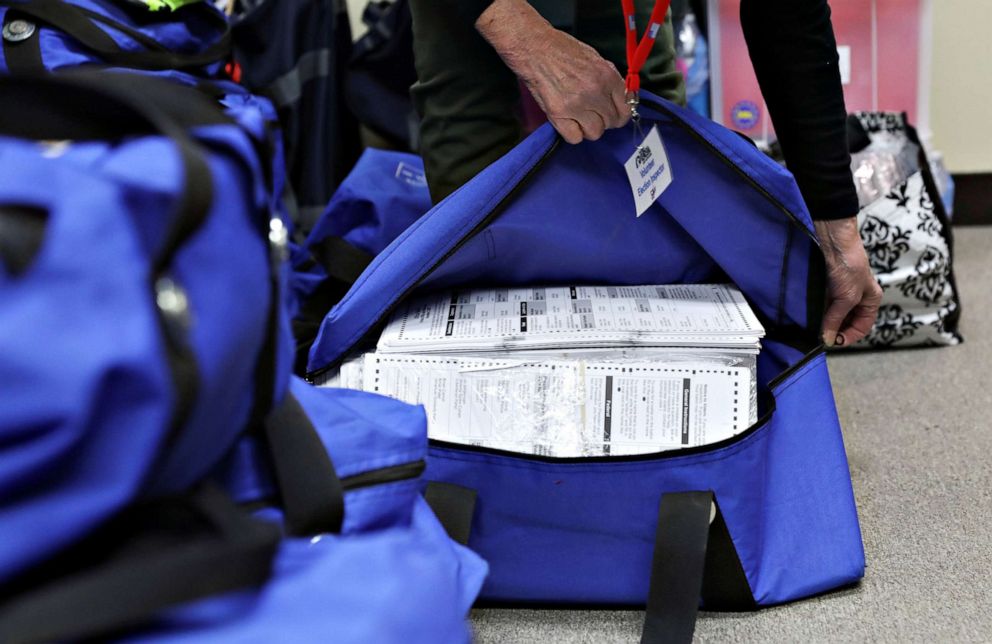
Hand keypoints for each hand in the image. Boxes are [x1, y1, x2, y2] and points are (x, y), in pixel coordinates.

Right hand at [476, 0, 629, 143]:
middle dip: (604, 120)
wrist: (534, 48)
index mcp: (607, 76)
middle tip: (593, 113)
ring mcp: (577, 105)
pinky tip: (568, 122)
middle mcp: (595, 92)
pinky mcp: (559, 115)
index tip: (613, 114)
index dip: (620, 114)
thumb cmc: (562, 50)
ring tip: (579, 117)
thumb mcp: (595, 59)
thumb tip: (620, 99)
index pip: (626, 108)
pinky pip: (575, 138)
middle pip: (612, 123)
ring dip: (588, 128)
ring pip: (595, 133)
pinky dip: (572, 133)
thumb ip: (610, 81)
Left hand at [814, 217, 882, 346]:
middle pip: (846, 322)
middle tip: (821, 336)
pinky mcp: (826, 287)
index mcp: (870, 300)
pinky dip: (816, 312)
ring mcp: (840, 292)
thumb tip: (827, 338)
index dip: (849, 336)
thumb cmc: (849, 264)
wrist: (832, 240)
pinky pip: (821, 305)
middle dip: (835, 329)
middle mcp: (856, 298)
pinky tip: (808, 315)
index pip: (863, 326)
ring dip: (823, 321)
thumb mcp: (846, 297)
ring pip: (832, 315)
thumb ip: (836, 318)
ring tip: (813, 326)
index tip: (834, 342)